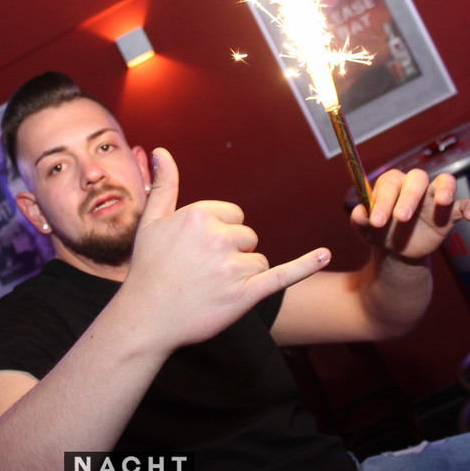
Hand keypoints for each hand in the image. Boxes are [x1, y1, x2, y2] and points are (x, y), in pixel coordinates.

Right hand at [122, 148, 330, 349]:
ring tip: (211, 287)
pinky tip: (324, 255)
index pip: (233, 216)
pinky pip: (283, 276)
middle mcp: (218, 238)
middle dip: (232, 253)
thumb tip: (161, 150)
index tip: (198, 251)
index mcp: (199, 215)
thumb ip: (164, 185)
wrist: (145, 319)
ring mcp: (233, 268)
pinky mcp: (245, 295)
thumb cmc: (147, 270)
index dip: (219, 234)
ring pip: (258, 260)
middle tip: (202, 272)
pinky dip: (305, 266)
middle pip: (248, 237)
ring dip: (243, 274)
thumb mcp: (151, 222)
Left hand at [350, 168, 469, 259]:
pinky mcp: (449, 214)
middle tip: (401, 217)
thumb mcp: (366, 229)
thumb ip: (361, 220)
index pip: (389, 183)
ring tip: (442, 201)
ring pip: (444, 182)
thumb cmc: (379, 232)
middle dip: (409, 196)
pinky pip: (463, 205)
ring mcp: (433, 198)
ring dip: (445, 189)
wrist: (395, 252)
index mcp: (391, 186)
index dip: (383, 200)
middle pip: (417, 178)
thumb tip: (360, 214)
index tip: (376, 221)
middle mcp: (414, 187)